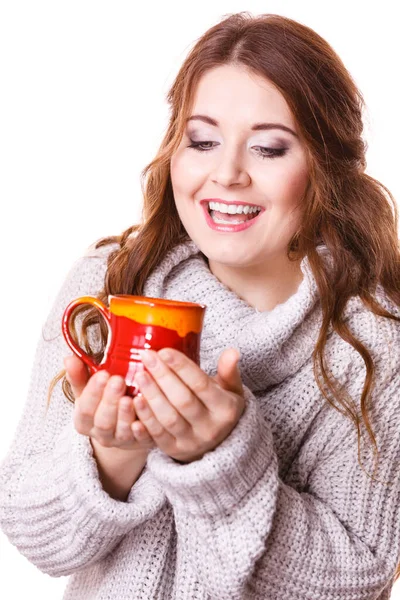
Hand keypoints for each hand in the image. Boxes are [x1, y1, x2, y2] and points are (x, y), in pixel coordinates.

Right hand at [64, 354, 155, 451]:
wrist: (124, 428)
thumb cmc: (103, 403)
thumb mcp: (88, 391)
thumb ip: (79, 376)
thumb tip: (69, 358)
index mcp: (84, 421)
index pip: (85, 408)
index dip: (93, 392)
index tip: (103, 374)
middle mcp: (101, 434)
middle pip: (103, 421)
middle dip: (109, 400)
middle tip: (118, 380)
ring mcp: (121, 441)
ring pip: (121, 431)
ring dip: (125, 414)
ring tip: (130, 398)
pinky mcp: (140, 442)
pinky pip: (140, 439)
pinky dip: (141, 430)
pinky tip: (142, 420)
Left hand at [131, 347, 244, 462]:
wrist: (219, 444)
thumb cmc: (220, 407)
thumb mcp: (231, 390)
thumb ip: (229, 371)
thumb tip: (232, 352)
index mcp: (225, 409)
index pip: (201, 384)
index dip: (181, 367)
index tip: (164, 351)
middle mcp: (210, 428)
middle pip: (183, 400)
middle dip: (163, 376)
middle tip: (147, 356)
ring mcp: (192, 442)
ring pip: (168, 418)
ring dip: (152, 395)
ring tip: (139, 374)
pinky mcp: (174, 450)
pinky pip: (157, 435)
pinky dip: (145, 418)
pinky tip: (134, 401)